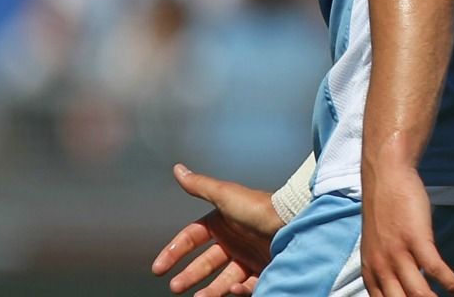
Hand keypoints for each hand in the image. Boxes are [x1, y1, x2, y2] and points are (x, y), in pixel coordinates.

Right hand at [150, 163, 281, 296]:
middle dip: (189, 275)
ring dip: (210, 290)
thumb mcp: (226, 195)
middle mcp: (235, 241)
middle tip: (175, 287)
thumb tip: (177, 168)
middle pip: (206, 263)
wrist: (295, 220)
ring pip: (224, 279)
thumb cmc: (259, 207)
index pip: (192, 238)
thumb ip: (200, 186)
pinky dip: (238, 290)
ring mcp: (249, 256)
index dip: (174, 252)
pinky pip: (247, 285)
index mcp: (223, 223)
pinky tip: (232, 290)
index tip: (158, 268)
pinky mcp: (264, 270)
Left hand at [360, 158, 453, 296]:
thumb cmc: (385, 211)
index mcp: (371, 273)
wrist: (386, 177)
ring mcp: (398, 255)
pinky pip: (437, 270)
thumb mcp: (378, 247)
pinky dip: (452, 285)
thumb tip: (404, 287)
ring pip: (418, 295)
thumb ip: (386, 270)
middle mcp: (382, 268)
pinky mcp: (417, 240)